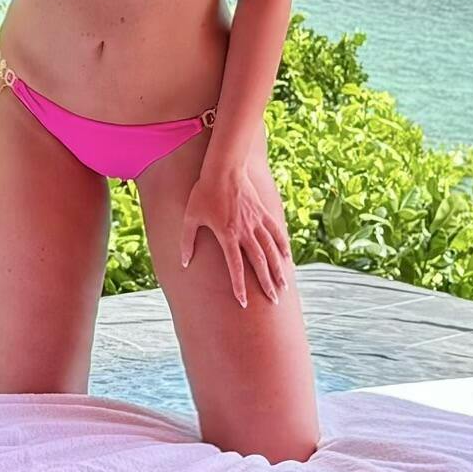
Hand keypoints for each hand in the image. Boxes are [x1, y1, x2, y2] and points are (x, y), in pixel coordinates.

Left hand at [180, 150, 293, 308]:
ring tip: (284, 286)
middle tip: (273, 301)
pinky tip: (288, 258)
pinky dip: (283, 246)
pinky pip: (276, 232)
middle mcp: (245, 231)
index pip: (235, 266)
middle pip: (259, 262)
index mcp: (227, 235)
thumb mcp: (190, 217)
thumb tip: (184, 263)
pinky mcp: (263, 213)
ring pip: (271, 250)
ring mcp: (256, 222)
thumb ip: (187, 242)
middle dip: (266, 283)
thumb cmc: (203, 192)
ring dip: (278, 269)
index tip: (243, 303)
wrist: (223, 168)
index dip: (238, 286)